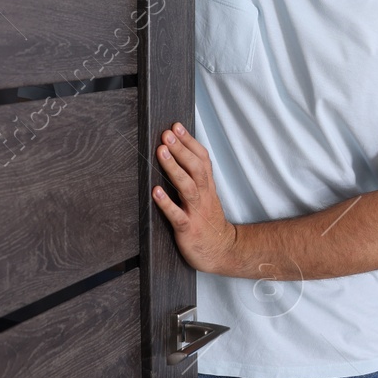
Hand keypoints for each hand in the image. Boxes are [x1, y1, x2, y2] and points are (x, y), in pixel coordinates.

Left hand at [152, 122, 240, 273]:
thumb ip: (195, 178)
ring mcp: (196, 212)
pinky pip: (177, 215)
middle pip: (196, 168)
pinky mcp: (188, 229)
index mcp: (207, 187)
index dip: (190, 142)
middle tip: (166, 134)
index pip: (202, 159)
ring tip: (161, 153)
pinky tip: (155, 193)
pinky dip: (166, 204)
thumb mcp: (206, 196)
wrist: (222, 251)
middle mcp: (203, 196)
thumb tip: (177, 155)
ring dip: (174, 169)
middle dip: (181, 149)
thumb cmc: (208, 221)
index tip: (176, 126)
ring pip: (188, 187)